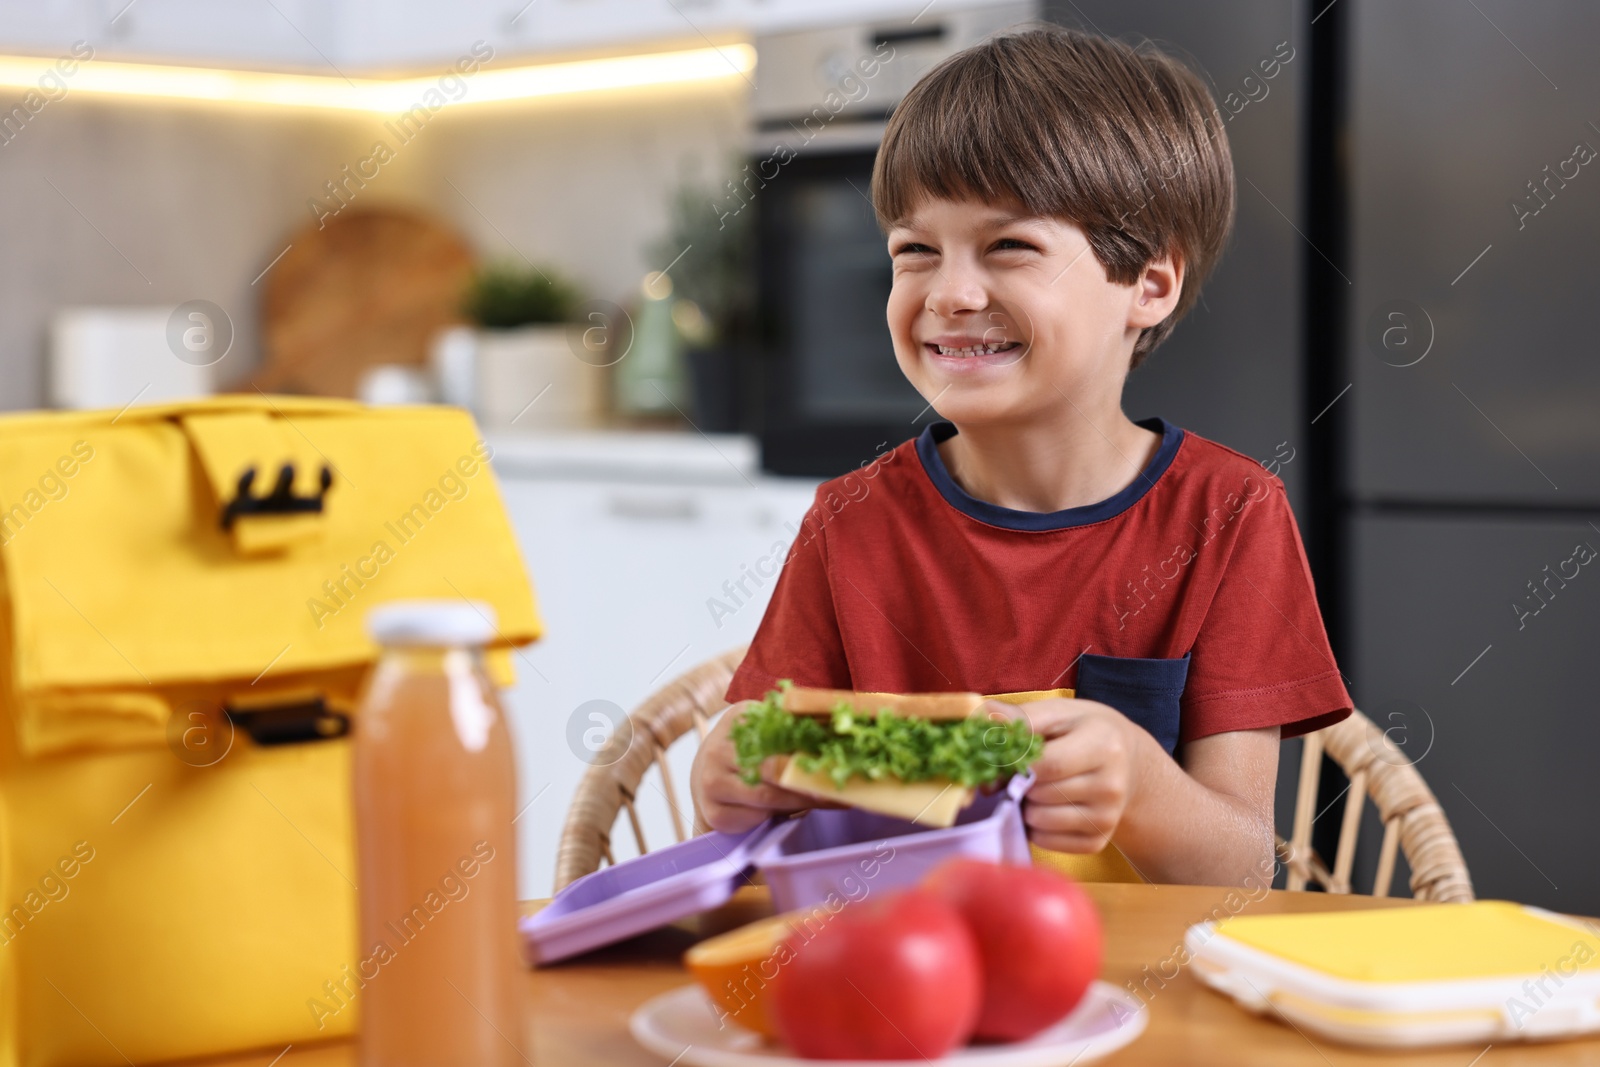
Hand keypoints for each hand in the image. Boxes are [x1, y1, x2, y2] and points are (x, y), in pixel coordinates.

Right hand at [690, 701, 827, 832]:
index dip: (809, 746)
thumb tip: (838, 736)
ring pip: (765, 796)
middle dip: (808, 781)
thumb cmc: (748, 751)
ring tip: (826, 800)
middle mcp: (719, 748)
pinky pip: (753, 817)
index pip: (779, 732)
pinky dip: (775, 817)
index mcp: (739, 718)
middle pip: (773, 767)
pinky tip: (790, 813)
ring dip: (799, 801)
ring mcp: (712, 781)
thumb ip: (793, 729)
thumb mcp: (764, 729)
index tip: (835, 760)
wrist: (707, 772)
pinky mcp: (713, 811)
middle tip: (836, 788)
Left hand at [997, 698, 1141, 853]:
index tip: (1004, 758)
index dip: (1016, 763)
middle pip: (1039, 794)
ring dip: (1024, 805)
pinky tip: (1045, 806)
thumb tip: (978, 723)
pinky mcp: (1097, 841)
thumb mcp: (1059, 712)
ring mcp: (1107, 817)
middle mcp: (1111, 785)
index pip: (1047, 763)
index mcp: (1104, 745)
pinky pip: (1045, 841)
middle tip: (1022, 772)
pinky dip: (1034, 826)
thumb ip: (1018, 717)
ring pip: (1038, 820)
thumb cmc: (1084, 731)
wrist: (1129, 764)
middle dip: (1018, 784)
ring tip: (1037, 787)